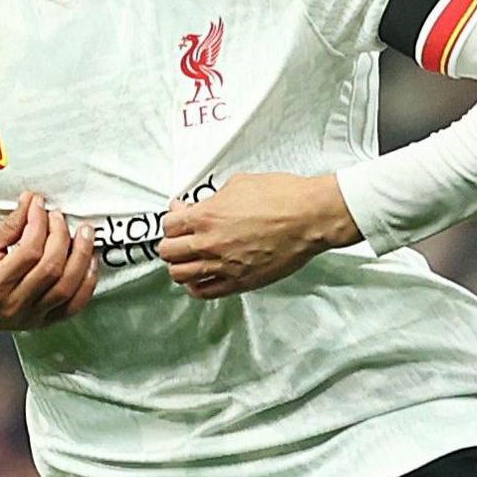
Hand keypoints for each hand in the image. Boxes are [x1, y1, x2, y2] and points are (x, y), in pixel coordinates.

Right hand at [0, 191, 101, 347]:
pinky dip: (87, 284)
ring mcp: (30, 317)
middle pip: (51, 268)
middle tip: (58, 216)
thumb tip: (31, 204)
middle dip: (60, 235)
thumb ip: (7, 227)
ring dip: (81, 256)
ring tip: (84, 234)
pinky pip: (73, 306)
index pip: (28, 251)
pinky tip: (89, 262)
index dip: (39, 223)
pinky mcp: (41, 322)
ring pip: (67, 287)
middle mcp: (14, 305)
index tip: (39, 205)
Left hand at [158, 171, 357, 299]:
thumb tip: (202, 204)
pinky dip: (195, 286)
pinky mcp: (238, 282)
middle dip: (172, 243)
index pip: (168, 225)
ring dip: (180, 265)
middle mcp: (208, 243)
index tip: (179, 217)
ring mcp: (222, 266)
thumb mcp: (239, 184)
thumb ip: (213, 198)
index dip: (172, 220)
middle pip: (167, 251)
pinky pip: (203, 292)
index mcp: (206, 216)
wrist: (309, 218)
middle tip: (181, 238)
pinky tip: (199, 278)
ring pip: (179, 275)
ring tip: (188, 259)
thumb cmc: (282, 197)